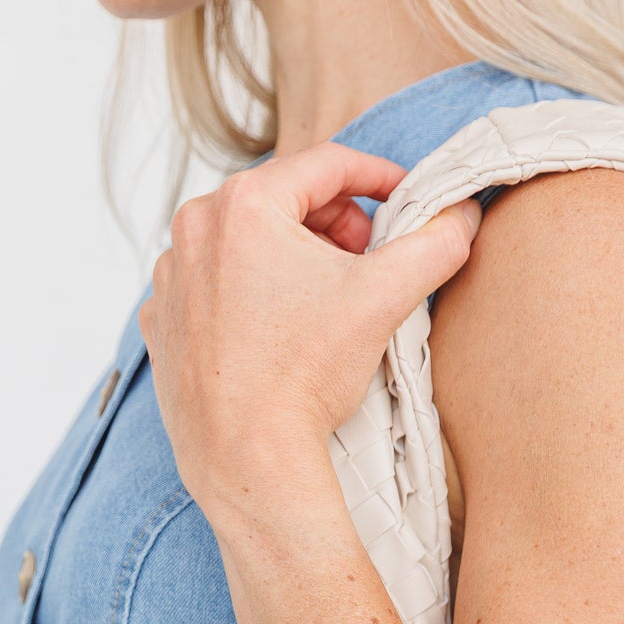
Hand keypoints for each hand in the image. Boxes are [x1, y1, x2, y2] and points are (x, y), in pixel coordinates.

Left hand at [139, 141, 481, 525]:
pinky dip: (247, 295)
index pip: (326, 165)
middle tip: (366, 262)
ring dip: (291, 259)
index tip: (404, 197)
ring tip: (323, 304)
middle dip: (334, 225)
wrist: (247, 459)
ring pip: (245, 244)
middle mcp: (194, 228)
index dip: (377, 176)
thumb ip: (434, 244)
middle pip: (283, 201)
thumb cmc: (304, 378)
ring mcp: (171, 277)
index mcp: (244, 204)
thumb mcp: (384, 299)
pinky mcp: (160, 321)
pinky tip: (276, 333)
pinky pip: (213, 286)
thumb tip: (463, 215)